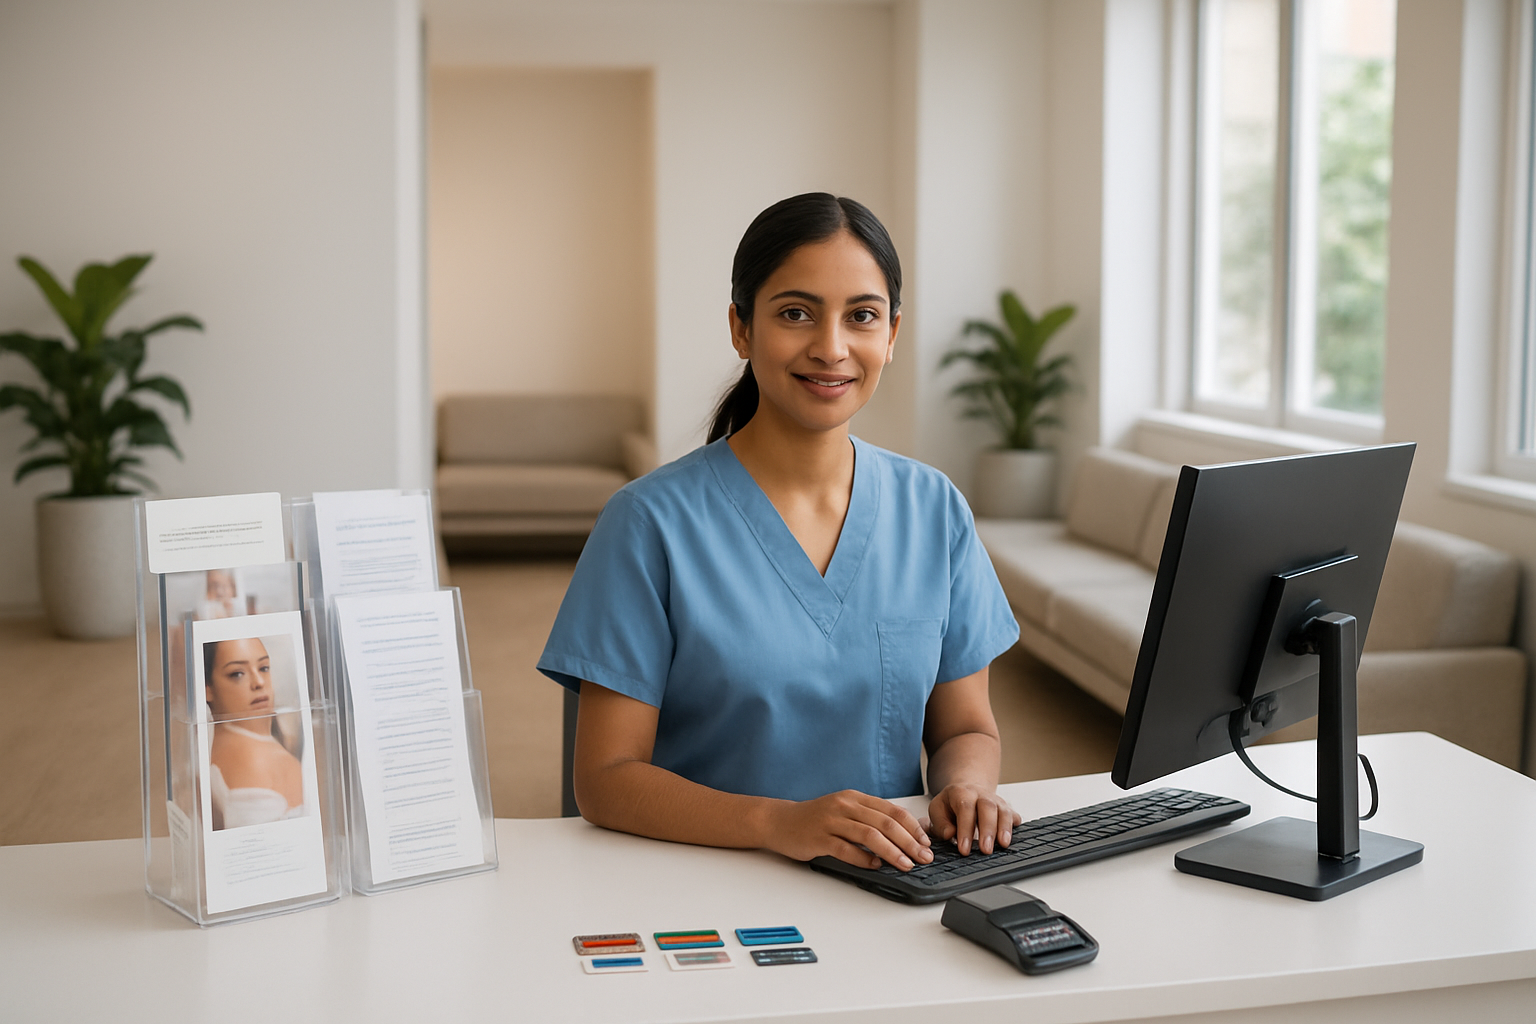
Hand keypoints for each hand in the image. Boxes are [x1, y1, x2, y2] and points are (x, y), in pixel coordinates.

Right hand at [765, 790, 933, 870]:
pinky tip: (876, 866)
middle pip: (885, 823)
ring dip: (892, 852)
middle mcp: (845, 805)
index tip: (927, 843)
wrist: (780, 821)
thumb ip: (871, 818)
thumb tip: (906, 832)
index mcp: (855, 797)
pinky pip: (846, 849)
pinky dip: (864, 859)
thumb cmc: (816, 819)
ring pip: (869, 835)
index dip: (913, 827)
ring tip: (906, 865)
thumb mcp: (845, 811)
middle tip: (924, 857)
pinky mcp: (819, 838)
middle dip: (909, 842)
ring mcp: (831, 821)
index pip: (892, 811)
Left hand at [925, 784, 1020, 855]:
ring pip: (1003, 811)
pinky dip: (1014, 827)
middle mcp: (981, 794)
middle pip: (988, 808)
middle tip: (985, 850)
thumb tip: (950, 834)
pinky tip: (1013, 838)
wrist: (966, 790)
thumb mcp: (937, 810)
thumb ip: (940, 823)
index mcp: (961, 793)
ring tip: (1003, 844)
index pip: (965, 809)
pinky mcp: (1006, 808)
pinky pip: (1014, 816)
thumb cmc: (951, 804)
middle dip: (988, 830)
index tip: (964, 849)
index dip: (965, 829)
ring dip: (1004, 828)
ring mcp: (996, 800)